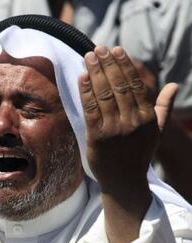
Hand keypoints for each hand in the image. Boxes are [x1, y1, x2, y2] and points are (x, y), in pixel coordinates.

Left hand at [78, 45, 176, 194]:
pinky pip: (90, 109)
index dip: (124, 65)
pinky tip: (81, 77)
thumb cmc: (138, 154)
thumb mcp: (155, 131)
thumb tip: (173, 85)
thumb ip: (162, 107)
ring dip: (95, 72)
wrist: (124, 182)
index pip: (135, 84)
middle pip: (118, 85)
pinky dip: (85, 91)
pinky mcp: (97, 137)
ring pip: (104, 94)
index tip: (115, 50)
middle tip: (98, 48)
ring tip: (89, 56)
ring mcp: (114, 130)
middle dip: (107, 64)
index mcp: (147, 118)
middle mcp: (132, 122)